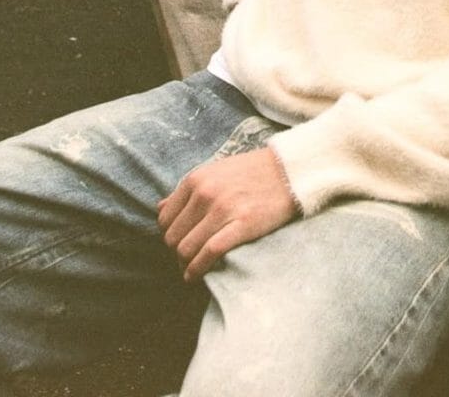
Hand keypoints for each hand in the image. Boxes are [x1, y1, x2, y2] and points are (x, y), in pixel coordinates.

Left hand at [157, 146, 297, 281]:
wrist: (289, 171)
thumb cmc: (251, 173)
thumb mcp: (215, 172)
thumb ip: (187, 190)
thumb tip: (159, 208)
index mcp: (196, 179)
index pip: (164, 219)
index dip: (169, 235)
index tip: (180, 242)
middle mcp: (205, 193)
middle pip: (172, 236)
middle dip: (176, 252)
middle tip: (186, 259)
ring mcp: (223, 210)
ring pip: (186, 248)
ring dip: (185, 264)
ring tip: (190, 269)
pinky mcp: (241, 225)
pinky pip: (209, 253)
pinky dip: (197, 269)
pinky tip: (195, 276)